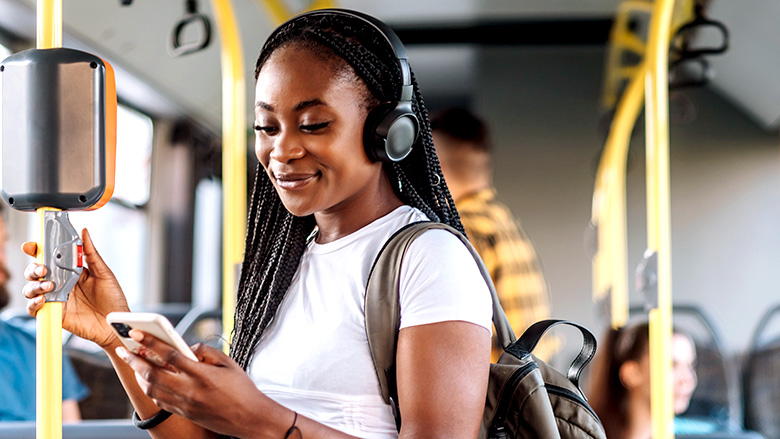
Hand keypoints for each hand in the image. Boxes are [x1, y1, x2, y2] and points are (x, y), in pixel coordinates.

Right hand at [22, 228, 129, 347]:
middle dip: (33, 268)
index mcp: (71, 271)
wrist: (115, 324)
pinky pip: (34, 308)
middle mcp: (60, 283)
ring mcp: (55, 298)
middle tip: (43, 269)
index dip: (37, 251)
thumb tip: (84, 232)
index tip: (33, 246)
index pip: (49, 258)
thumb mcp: (104, 273)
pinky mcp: (54, 313)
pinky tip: (43, 299)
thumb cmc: (113, 299)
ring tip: (49, 285)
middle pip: (35, 272)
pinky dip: (33, 303)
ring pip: (31, 288)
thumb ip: (91, 254)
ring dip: (34, 285)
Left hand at [116, 332, 284, 438]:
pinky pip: (160, 400)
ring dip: (138, 375)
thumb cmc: (242, 389)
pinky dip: (150, 389)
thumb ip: (206, 352)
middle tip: (124, 349)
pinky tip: (148, 381)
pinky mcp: (184, 413)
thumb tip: (188, 347)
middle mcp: (189, 389)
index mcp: (202, 374)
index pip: (169, 355)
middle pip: (152, 373)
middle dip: (134, 359)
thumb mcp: (229, 363)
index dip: (150, 342)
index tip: (136, 333)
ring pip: (152, 388)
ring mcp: (185, 403)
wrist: (250, 418)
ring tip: (133, 363)